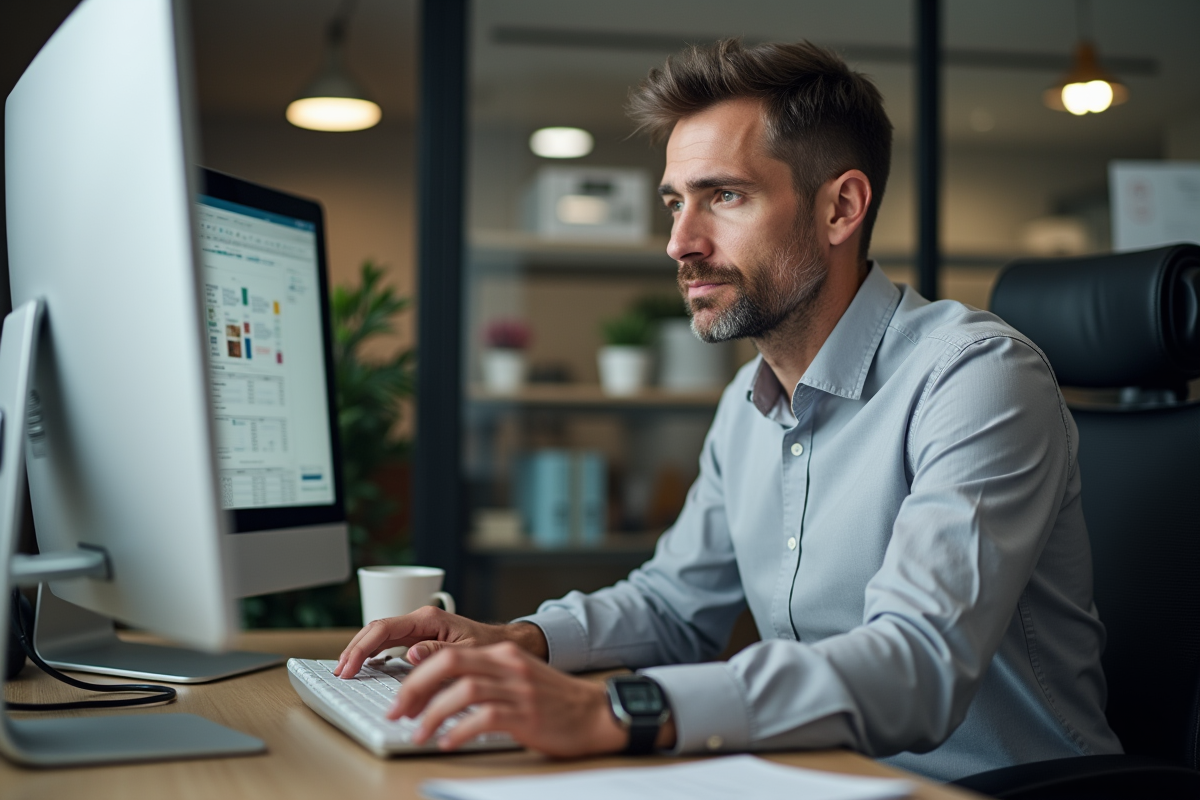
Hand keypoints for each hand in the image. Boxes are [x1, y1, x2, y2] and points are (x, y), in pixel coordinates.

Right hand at [333, 606, 546, 677]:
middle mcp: (420, 621)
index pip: (384, 628)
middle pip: (376, 629)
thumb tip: (411, 655)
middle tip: (340, 672)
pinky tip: (366, 665)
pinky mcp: (420, 639)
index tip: (349, 667)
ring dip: (361, 651)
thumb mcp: (467, 651)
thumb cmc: (490, 647)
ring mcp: (419, 629)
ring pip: (380, 636)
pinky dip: (374, 653)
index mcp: (428, 619)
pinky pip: (390, 643)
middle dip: (354, 649)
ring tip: (346, 670)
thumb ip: (438, 653)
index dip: (361, 647)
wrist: (505, 645)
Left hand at [390, 641, 629, 756]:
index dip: (417, 675)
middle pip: (449, 664)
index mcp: (501, 655)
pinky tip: (449, 742)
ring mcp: (518, 689)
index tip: (401, 699)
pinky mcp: (527, 713)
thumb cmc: (553, 702)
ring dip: (433, 714)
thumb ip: (484, 679)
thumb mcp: (517, 679)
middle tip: (398, 711)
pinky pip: (485, 718)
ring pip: (463, 691)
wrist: (595, 713)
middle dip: (415, 688)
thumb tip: (438, 696)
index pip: (448, 654)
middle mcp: (507, 666)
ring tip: (418, 734)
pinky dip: (461, 730)